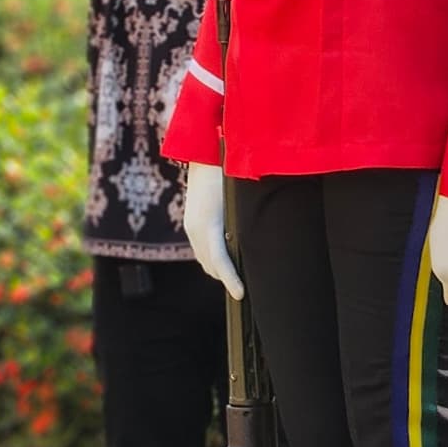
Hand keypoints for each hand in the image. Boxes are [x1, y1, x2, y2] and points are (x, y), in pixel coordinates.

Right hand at [183, 163, 244, 298]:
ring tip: (238, 277)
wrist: (204, 152)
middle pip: (209, 265)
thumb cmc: (227, 172)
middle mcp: (195, 228)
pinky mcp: (192, 221)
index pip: (220, 261)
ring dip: (219, 270)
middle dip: (226, 279)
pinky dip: (213, 258)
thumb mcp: (240, 200)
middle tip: (245, 291)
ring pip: (204, 259)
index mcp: (208, 224)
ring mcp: (191, 224)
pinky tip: (227, 257)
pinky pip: (201, 248)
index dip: (231, 280)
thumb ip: (246, 223)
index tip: (241, 294)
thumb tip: (255, 247)